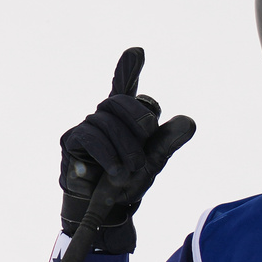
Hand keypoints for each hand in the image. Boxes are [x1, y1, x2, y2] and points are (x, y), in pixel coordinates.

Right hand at [59, 47, 195, 252]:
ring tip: (133, 168)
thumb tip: (190, 121)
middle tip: (149, 136)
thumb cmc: (129, 181)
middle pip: (119, 101)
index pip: (127, 88)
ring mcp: (87, 127)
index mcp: (126, 118)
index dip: (129, 69)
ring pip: (107, 122)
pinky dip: (109, 154)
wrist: (106, 209)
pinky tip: (118, 171)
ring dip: (125, 146)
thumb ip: (169, 140)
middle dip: (138, 117)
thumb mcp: (154, 160)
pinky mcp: (72, 142)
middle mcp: (104, 117)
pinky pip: (91, 137)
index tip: (138, 52)